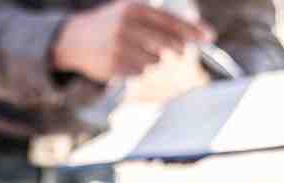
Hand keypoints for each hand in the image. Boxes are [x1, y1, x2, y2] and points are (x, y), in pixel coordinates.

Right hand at [52, 0, 213, 82]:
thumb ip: (158, 18)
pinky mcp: (113, 66)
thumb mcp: (130, 10)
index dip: (193, 30)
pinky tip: (125, 61)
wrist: (74, 39)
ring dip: (152, 60)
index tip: (210, 36)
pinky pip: (140, 72)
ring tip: (136, 52)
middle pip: (168, 44)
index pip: (171, 21)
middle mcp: (127, 26)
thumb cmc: (111, 24)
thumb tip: (193, 33)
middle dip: (177, 49)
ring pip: (155, 61)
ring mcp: (119, 47)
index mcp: (134, 9)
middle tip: (178, 51)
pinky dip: (138, 69)